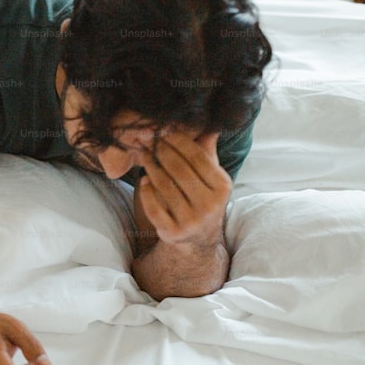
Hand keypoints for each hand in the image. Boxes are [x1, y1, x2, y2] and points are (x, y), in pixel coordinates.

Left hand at [138, 129, 231, 249]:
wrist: (197, 239)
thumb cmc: (202, 199)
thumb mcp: (211, 178)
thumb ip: (207, 153)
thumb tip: (209, 125)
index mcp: (222, 187)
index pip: (197, 157)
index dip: (178, 141)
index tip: (163, 130)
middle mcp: (210, 205)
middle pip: (179, 170)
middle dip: (160, 151)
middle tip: (146, 138)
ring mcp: (191, 221)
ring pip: (164, 186)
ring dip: (150, 167)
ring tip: (142, 154)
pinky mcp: (173, 232)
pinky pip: (153, 207)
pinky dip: (146, 192)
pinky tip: (143, 180)